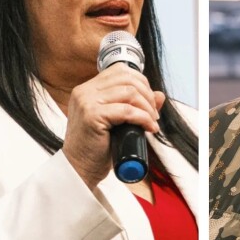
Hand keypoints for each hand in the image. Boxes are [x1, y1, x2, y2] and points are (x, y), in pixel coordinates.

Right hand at [62, 64, 165, 188]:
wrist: (80, 169)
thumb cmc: (97, 148)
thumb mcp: (119, 121)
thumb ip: (137, 105)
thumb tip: (160, 95)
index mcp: (88, 89)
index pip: (120, 71)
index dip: (141, 82)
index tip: (149, 102)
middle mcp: (84, 92)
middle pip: (127, 79)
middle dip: (147, 95)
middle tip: (154, 114)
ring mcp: (86, 102)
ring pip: (130, 92)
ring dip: (147, 107)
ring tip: (152, 122)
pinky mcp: (92, 116)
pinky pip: (127, 111)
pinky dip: (143, 118)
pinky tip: (149, 128)